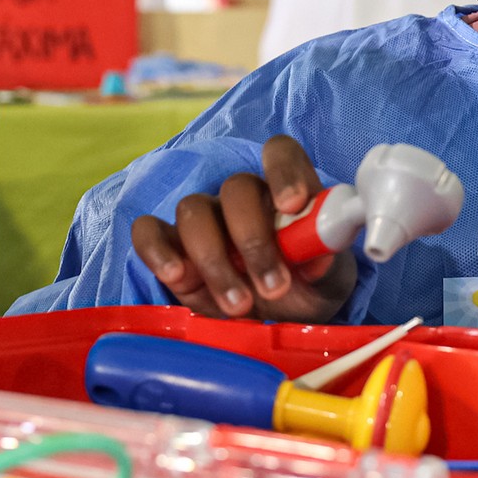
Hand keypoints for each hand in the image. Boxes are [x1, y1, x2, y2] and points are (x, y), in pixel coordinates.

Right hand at [131, 136, 358, 322]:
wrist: (277, 323)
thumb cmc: (306, 289)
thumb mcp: (329, 281)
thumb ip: (325, 262)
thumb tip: (315, 252)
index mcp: (283, 194)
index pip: (280, 153)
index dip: (284, 172)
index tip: (292, 206)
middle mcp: (241, 198)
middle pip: (236, 188)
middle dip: (253, 240)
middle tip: (273, 287)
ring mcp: (203, 219)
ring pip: (193, 210)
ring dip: (215, 260)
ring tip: (239, 306)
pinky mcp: (170, 245)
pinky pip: (148, 230)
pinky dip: (157, 251)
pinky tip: (177, 277)